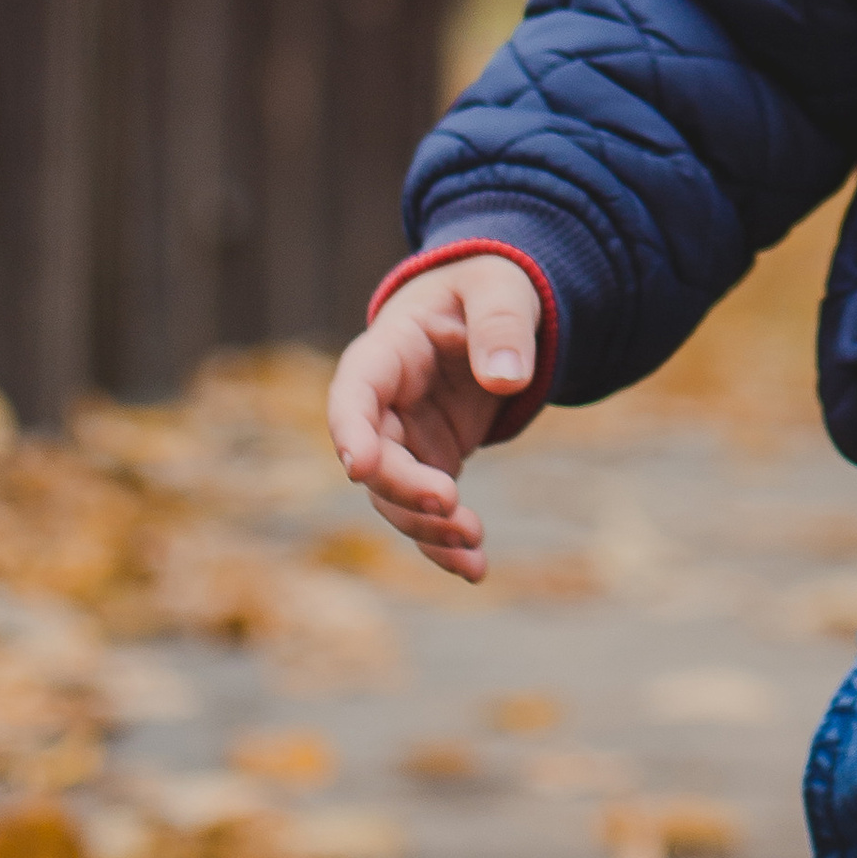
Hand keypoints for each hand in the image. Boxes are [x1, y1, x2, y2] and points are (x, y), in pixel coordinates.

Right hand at [325, 256, 542, 583]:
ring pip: (394, 497)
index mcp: (386, 352)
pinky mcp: (429, 464)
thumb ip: (502, 325)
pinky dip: (444, 543)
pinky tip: (474, 570)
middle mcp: (383, 404)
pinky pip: (425, 510)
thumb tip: (507, 378)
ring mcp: (403, 440)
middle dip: (403, 488)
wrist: (490, 309)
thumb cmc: (486, 287)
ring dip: (427, 526)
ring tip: (473, 547)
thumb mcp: (501, 288)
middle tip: (450, 505)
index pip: (353, 393)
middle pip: (373, 456)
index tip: (358, 466)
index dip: (349, 430)